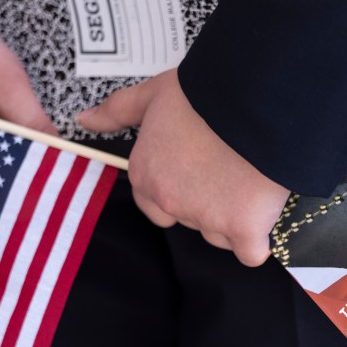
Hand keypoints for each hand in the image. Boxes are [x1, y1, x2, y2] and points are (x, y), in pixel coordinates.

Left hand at [77, 69, 289, 265]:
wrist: (254, 101)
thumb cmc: (204, 95)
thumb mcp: (154, 93)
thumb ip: (118, 110)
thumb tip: (83, 120)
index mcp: (147, 175)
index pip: (154, 204)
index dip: (178, 187)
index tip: (198, 169)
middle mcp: (171, 202)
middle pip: (187, 219)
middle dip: (205, 203)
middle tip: (227, 169)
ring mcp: (207, 219)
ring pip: (218, 235)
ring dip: (232, 217)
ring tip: (249, 179)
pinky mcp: (243, 229)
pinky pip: (249, 252)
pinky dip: (256, 241)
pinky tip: (262, 215)